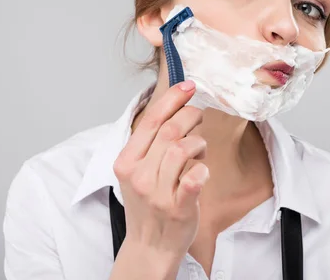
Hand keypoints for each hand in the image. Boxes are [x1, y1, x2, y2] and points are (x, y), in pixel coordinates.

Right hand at [113, 80, 208, 261]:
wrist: (149, 245)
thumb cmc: (147, 204)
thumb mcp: (137, 171)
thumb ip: (149, 144)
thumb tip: (174, 109)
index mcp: (126, 161)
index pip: (150, 120)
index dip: (172, 98)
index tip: (188, 85)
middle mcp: (139, 175)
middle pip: (169, 131)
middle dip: (191, 116)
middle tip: (199, 116)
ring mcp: (157, 192)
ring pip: (182, 149)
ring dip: (198, 142)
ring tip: (199, 150)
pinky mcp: (178, 208)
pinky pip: (193, 179)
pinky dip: (202, 169)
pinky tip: (202, 170)